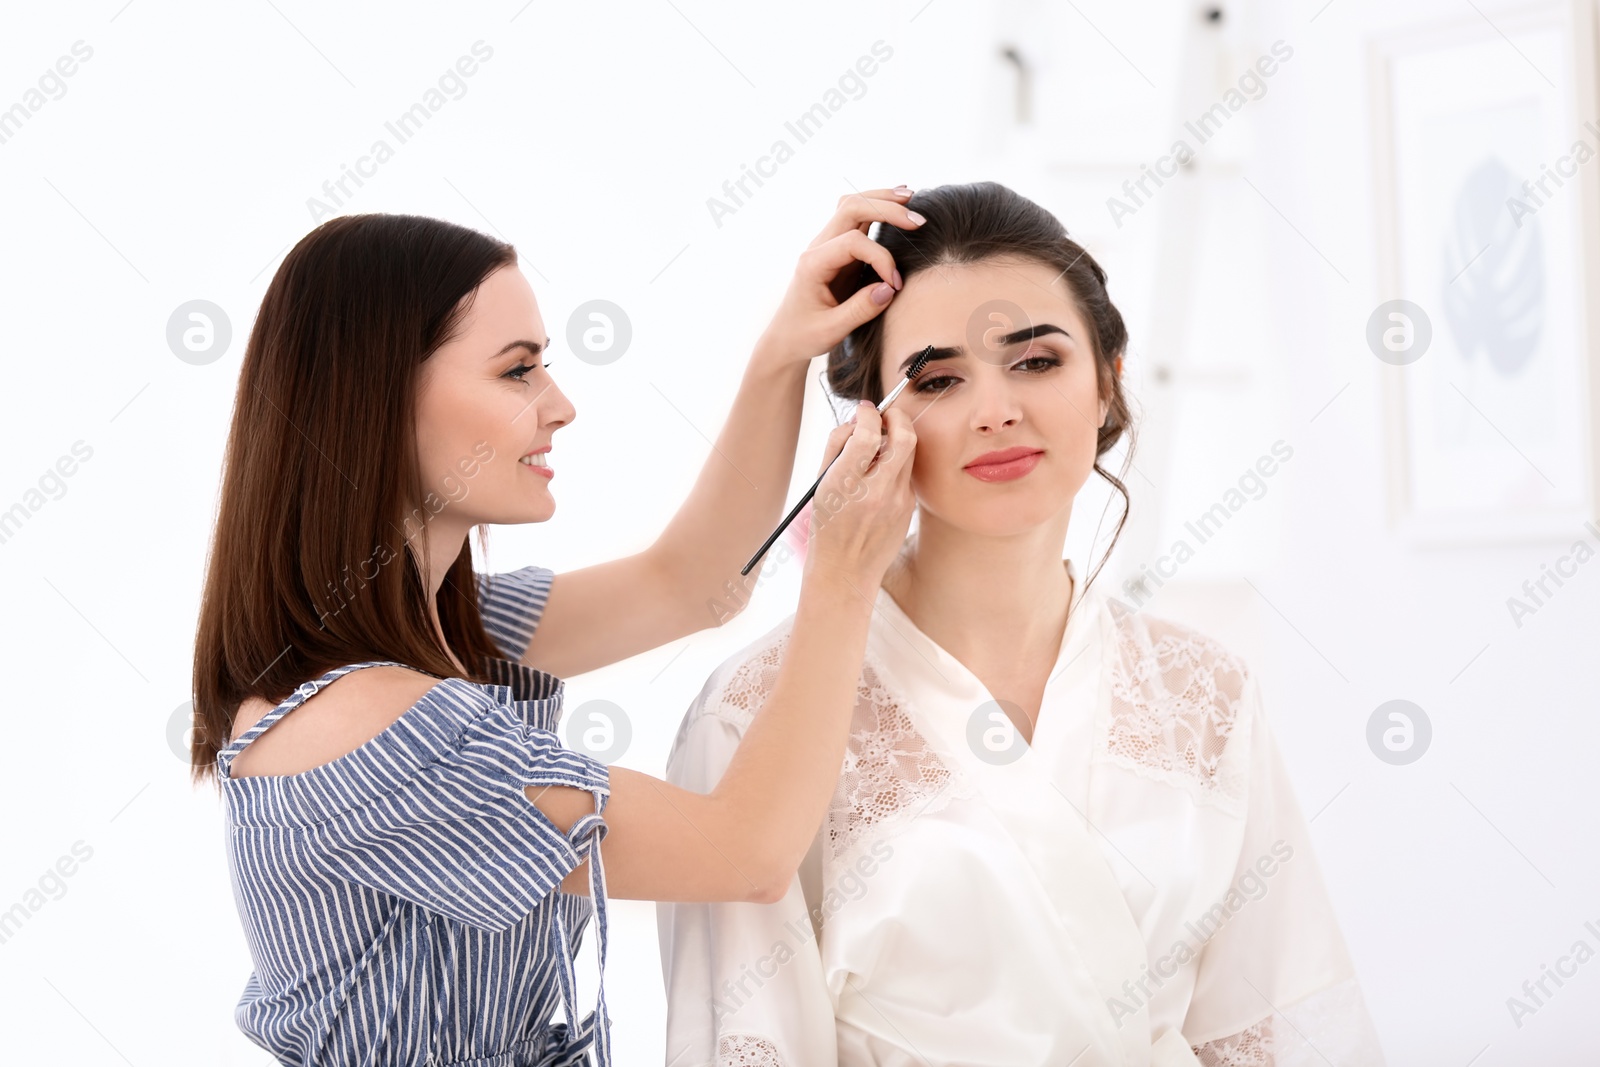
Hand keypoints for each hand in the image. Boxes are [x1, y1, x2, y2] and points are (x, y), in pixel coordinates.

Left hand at [753, 187, 925, 365]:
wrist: (787, 337)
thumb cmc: (805, 335)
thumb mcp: (832, 330)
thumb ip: (861, 310)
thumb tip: (890, 288)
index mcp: (813, 264)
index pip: (853, 242)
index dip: (881, 258)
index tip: (895, 285)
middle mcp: (818, 247)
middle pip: (852, 207)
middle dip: (886, 209)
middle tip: (918, 221)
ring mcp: (827, 245)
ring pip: (853, 205)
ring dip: (882, 200)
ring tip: (910, 199)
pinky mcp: (838, 249)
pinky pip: (857, 218)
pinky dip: (877, 208)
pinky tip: (897, 207)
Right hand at [802, 401, 916, 589]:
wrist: (845, 571)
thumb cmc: (827, 526)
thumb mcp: (821, 485)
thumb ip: (837, 447)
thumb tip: (859, 418)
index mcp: (847, 485)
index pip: (867, 434)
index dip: (868, 414)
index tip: (864, 410)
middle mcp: (877, 492)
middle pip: (904, 437)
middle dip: (897, 416)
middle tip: (885, 415)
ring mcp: (898, 501)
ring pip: (910, 452)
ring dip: (898, 437)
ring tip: (879, 444)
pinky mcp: (909, 508)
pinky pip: (907, 473)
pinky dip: (896, 463)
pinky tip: (880, 474)